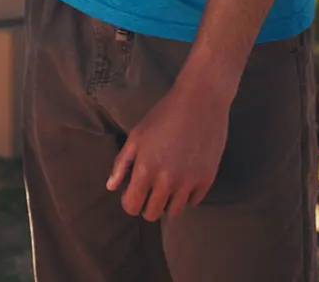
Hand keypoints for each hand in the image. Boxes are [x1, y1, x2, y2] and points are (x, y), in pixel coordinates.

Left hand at [106, 78, 230, 221]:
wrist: (200, 103)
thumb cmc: (163, 116)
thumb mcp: (136, 136)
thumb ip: (122, 163)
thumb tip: (111, 187)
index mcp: (145, 170)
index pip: (132, 206)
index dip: (129, 202)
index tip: (132, 192)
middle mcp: (167, 181)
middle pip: (152, 214)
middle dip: (146, 205)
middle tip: (149, 189)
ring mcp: (189, 183)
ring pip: (174, 212)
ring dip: (166, 203)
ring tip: (166, 186)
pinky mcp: (207, 181)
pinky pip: (193, 202)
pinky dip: (186, 196)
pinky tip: (183, 180)